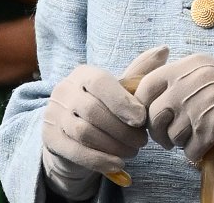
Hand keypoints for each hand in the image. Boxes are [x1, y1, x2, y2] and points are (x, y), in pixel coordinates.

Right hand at [41, 46, 168, 198]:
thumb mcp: (120, 89)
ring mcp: (53, 115)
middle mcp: (64, 91)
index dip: (122, 101)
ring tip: (133, 152)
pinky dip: (99, 160)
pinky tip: (117, 164)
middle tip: (142, 141)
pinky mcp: (50, 139)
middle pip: (92, 111)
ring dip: (113, 146)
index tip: (141, 119)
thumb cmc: (104, 106)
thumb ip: (140, 73)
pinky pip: (75, 151)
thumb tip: (164, 50)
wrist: (74, 133)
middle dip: (122, 129)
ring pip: (83, 132)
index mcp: (83, 74)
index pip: (100, 83)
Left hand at [135, 53, 213, 168]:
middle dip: (158, 132)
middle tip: (170, 139)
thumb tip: (146, 99)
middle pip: (154, 113)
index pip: (146, 84)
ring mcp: (205, 100)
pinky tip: (208, 146)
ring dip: (181, 144)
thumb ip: (181, 80)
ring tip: (197, 139)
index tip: (151, 119)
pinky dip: (196, 154)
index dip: (143, 107)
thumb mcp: (210, 75)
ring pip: (171, 135)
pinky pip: (191, 150)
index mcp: (191, 63)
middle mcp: (195, 78)